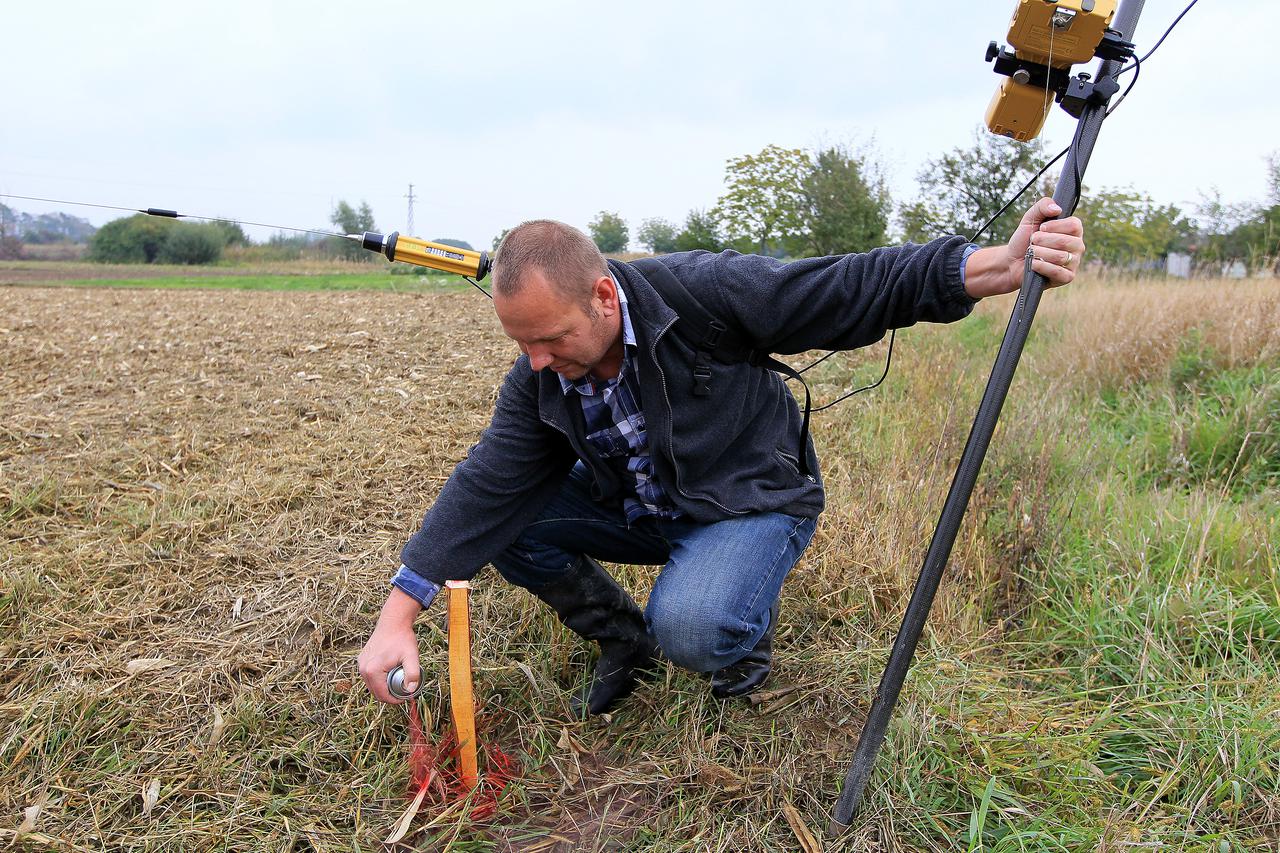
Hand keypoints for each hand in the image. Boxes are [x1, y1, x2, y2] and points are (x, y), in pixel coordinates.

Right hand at [357, 588, 423, 703]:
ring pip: (372, 685)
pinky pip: (369, 676)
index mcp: (372, 670)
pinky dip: (378, 678)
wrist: (393, 622)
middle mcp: (363, 669)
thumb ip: (413, 674)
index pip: (382, 695)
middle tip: (402, 691)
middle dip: (389, 695)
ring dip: (383, 687)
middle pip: (375, 692)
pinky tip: (389, 674)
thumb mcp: (411, 656)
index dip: (394, 700)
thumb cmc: (402, 638)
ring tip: (397, 683)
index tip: (405, 697)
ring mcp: (361, 664)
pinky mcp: (361, 660)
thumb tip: (411, 691)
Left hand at [963, 197, 1085, 298]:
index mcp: (1073, 231)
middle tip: (1033, 241)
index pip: (1074, 225)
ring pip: (1061, 257)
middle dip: (1043, 240)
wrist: (1012, 262)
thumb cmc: (1024, 240)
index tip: (1041, 228)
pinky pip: (1058, 272)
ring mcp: (1073, 262)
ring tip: (1032, 252)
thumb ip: (1042, 206)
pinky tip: (1034, 263)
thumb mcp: (1030, 218)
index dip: (1055, 226)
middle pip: (1066, 242)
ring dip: (1040, 253)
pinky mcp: (1067, 277)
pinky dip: (1041, 266)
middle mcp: (1077, 246)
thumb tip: (1057, 209)